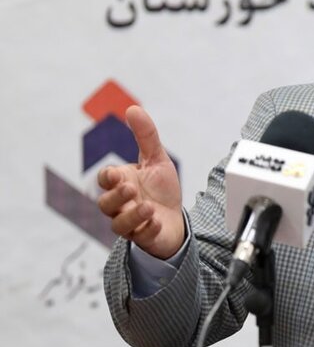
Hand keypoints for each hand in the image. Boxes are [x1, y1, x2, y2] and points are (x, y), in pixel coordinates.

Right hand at [97, 106, 184, 258]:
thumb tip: (133, 108)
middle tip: (131, 188)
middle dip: (115, 197)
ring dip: (131, 216)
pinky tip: (157, 221)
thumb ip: (146, 136)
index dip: (108, 177)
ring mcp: (131, 223)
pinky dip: (147, 230)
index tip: (118, 174)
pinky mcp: (145, 237)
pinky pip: (140, 238)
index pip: (104, 180)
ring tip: (147, 207)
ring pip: (118, 224)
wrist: (176, 217)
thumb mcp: (157, 160)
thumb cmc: (160, 189)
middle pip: (104, 204)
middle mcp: (121, 205)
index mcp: (121, 183)